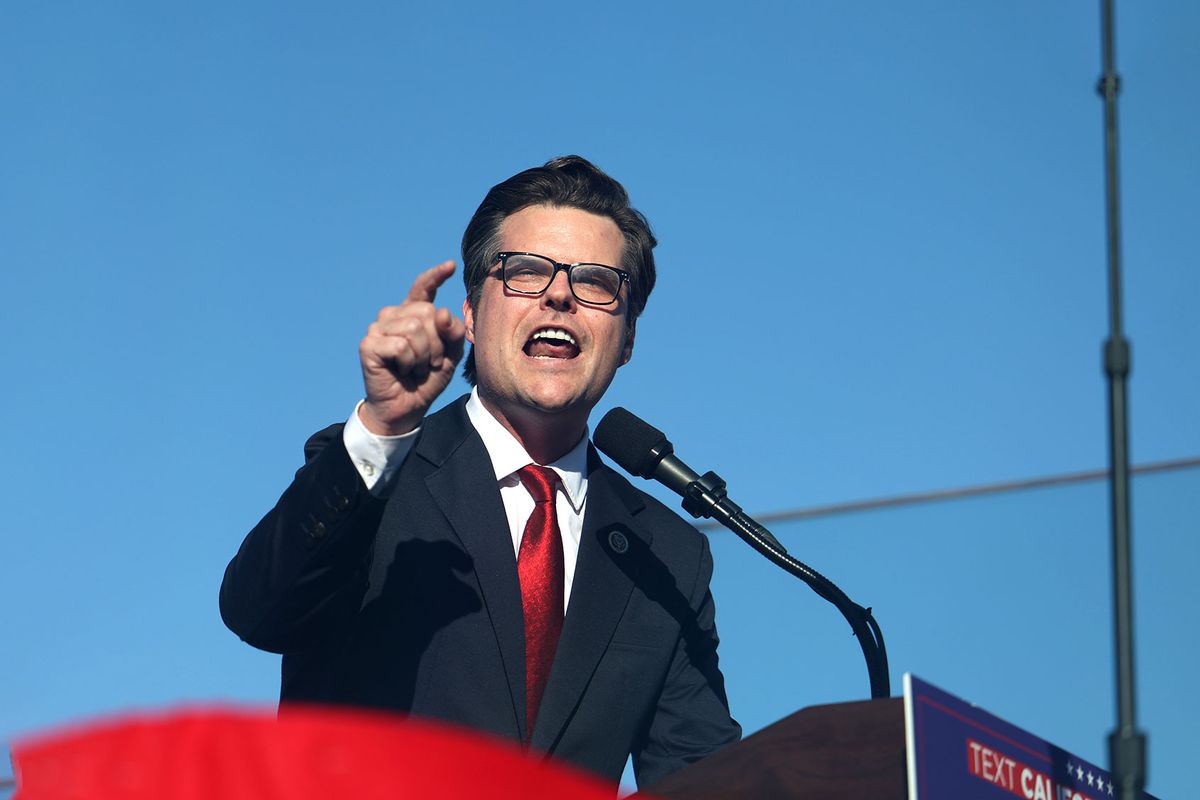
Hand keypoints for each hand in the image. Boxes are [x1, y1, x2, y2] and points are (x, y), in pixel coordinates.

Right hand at [358, 260, 465, 435]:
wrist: (407, 407)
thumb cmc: (426, 379)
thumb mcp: (451, 353)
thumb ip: (453, 331)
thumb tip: (441, 312)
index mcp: (412, 314)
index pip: (422, 288)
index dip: (435, 276)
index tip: (450, 266)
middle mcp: (393, 316)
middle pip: (427, 312)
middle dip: (437, 343)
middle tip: (429, 363)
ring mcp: (378, 328)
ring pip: (414, 329)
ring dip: (423, 356)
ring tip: (415, 369)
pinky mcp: (369, 344)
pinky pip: (401, 345)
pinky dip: (408, 363)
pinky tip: (401, 371)